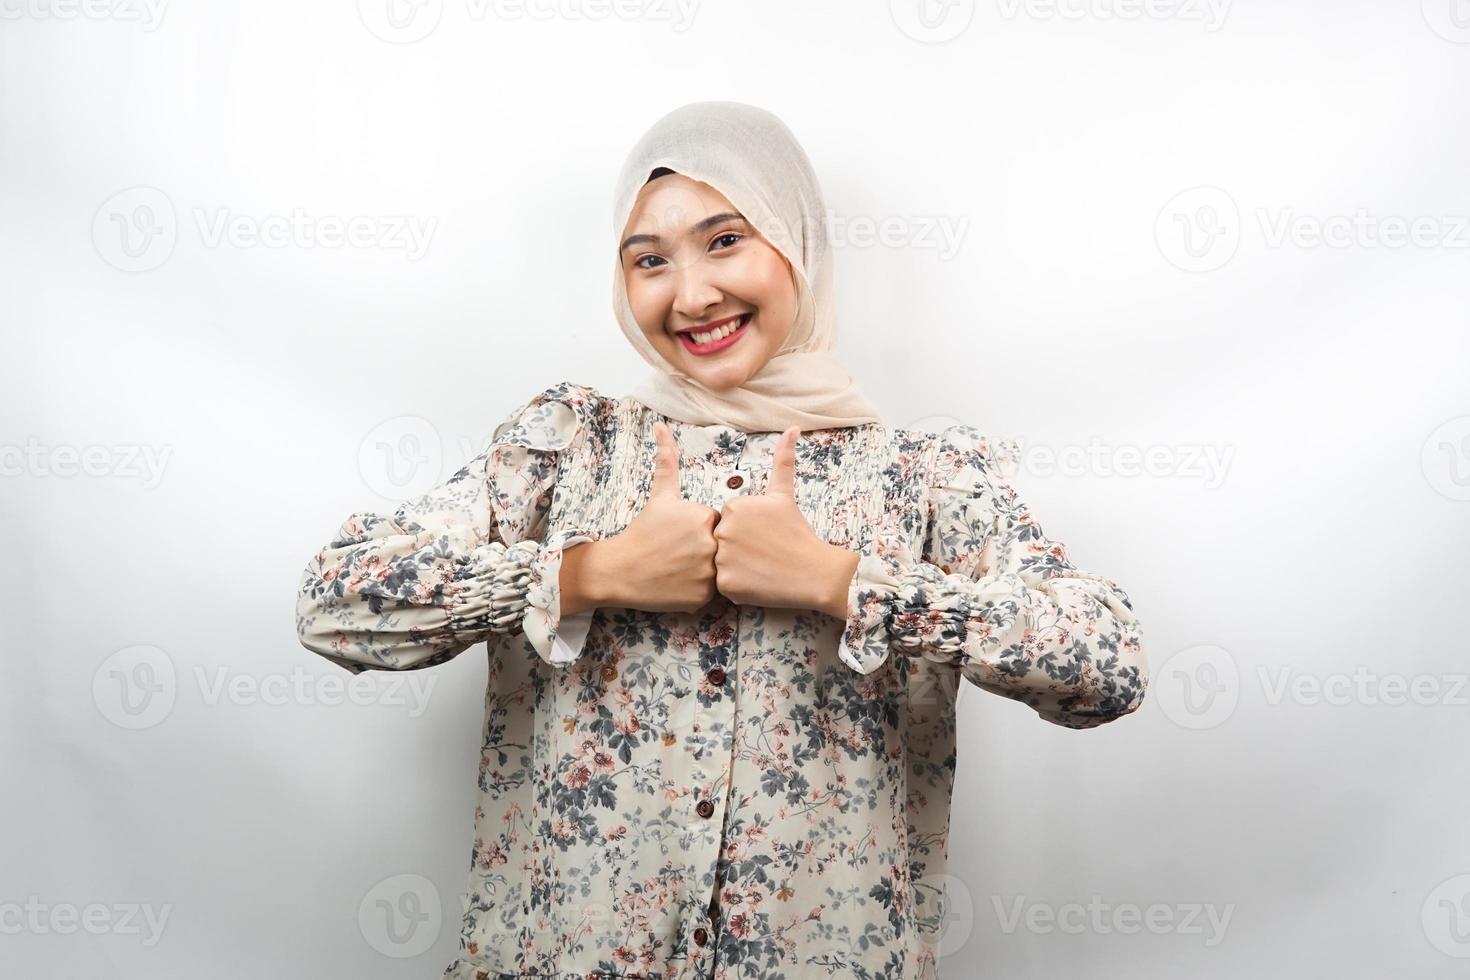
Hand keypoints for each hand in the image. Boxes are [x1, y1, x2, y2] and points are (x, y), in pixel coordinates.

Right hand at [568, 420, 720, 614]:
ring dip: (703, 572)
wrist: (618, 569)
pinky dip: (696, 592)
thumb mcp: (659, 495)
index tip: (681, 537)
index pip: (718, 525)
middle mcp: (709, 544)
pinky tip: (678, 585)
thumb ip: (667, 460)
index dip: (702, 532)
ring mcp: (706, 574)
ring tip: (679, 569)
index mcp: (703, 517)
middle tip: (679, 555)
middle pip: (720, 548)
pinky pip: (710, 595)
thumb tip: (660, 426)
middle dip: (704, 552)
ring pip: (718, 572)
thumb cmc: (641, 531)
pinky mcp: (702, 598)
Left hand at [712, 426, 859, 616]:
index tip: (764, 537)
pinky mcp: (726, 584)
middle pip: (722, 542)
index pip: (729, 522)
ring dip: (738, 568)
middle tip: (764, 554)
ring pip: (721, 565)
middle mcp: (724, 529)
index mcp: (735, 506)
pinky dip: (739, 587)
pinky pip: (724, 586)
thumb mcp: (785, 495)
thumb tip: (792, 427)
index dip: (746, 532)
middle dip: (740, 549)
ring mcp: (724, 558)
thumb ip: (782, 461)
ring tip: (762, 568)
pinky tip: (758, 583)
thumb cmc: (799, 534)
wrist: (815, 573)